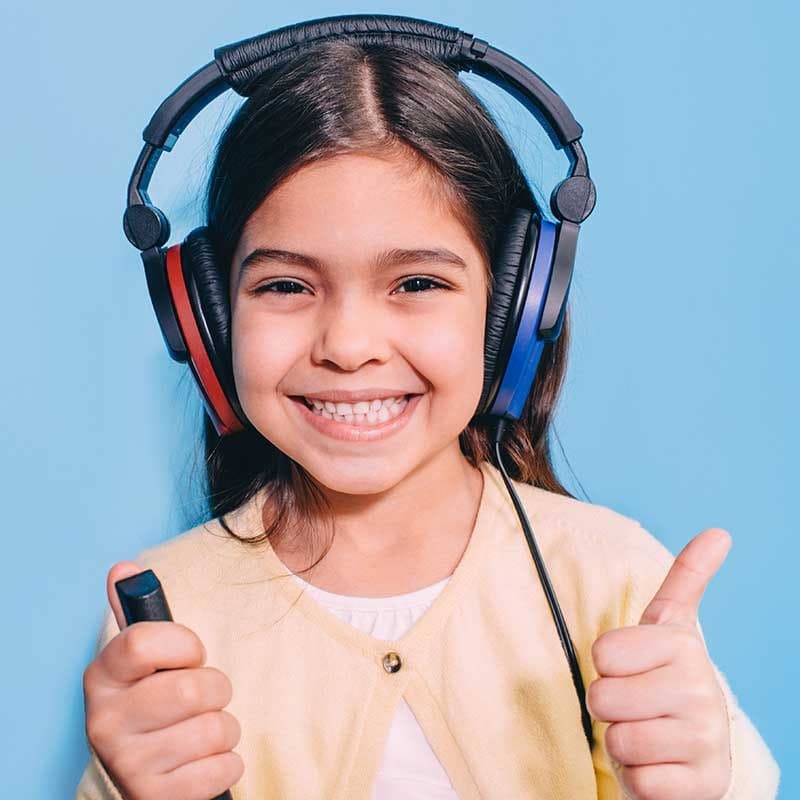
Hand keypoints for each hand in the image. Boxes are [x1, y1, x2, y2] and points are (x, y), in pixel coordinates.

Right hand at [82, 562, 243, 799]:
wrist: (147, 775)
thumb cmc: (153, 703)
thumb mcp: (142, 660)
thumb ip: (136, 612)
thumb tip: (124, 568)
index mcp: (102, 677)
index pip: (144, 641)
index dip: (184, 644)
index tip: (190, 654)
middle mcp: (105, 722)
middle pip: (193, 688)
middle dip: (216, 688)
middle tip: (203, 696)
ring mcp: (128, 764)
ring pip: (215, 728)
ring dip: (224, 727)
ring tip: (202, 730)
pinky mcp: (155, 798)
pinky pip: (224, 767)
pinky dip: (226, 762)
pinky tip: (203, 762)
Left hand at [587, 528, 732, 799]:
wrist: (693, 752)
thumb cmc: (665, 680)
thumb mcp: (670, 626)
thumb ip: (688, 578)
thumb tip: (720, 532)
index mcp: (684, 645)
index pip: (602, 654)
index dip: (606, 667)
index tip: (632, 668)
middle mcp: (703, 691)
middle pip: (603, 698)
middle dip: (609, 707)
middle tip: (636, 706)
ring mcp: (706, 741)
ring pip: (619, 741)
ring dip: (623, 743)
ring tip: (648, 734)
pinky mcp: (702, 786)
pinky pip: (640, 781)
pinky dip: (639, 778)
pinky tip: (661, 767)